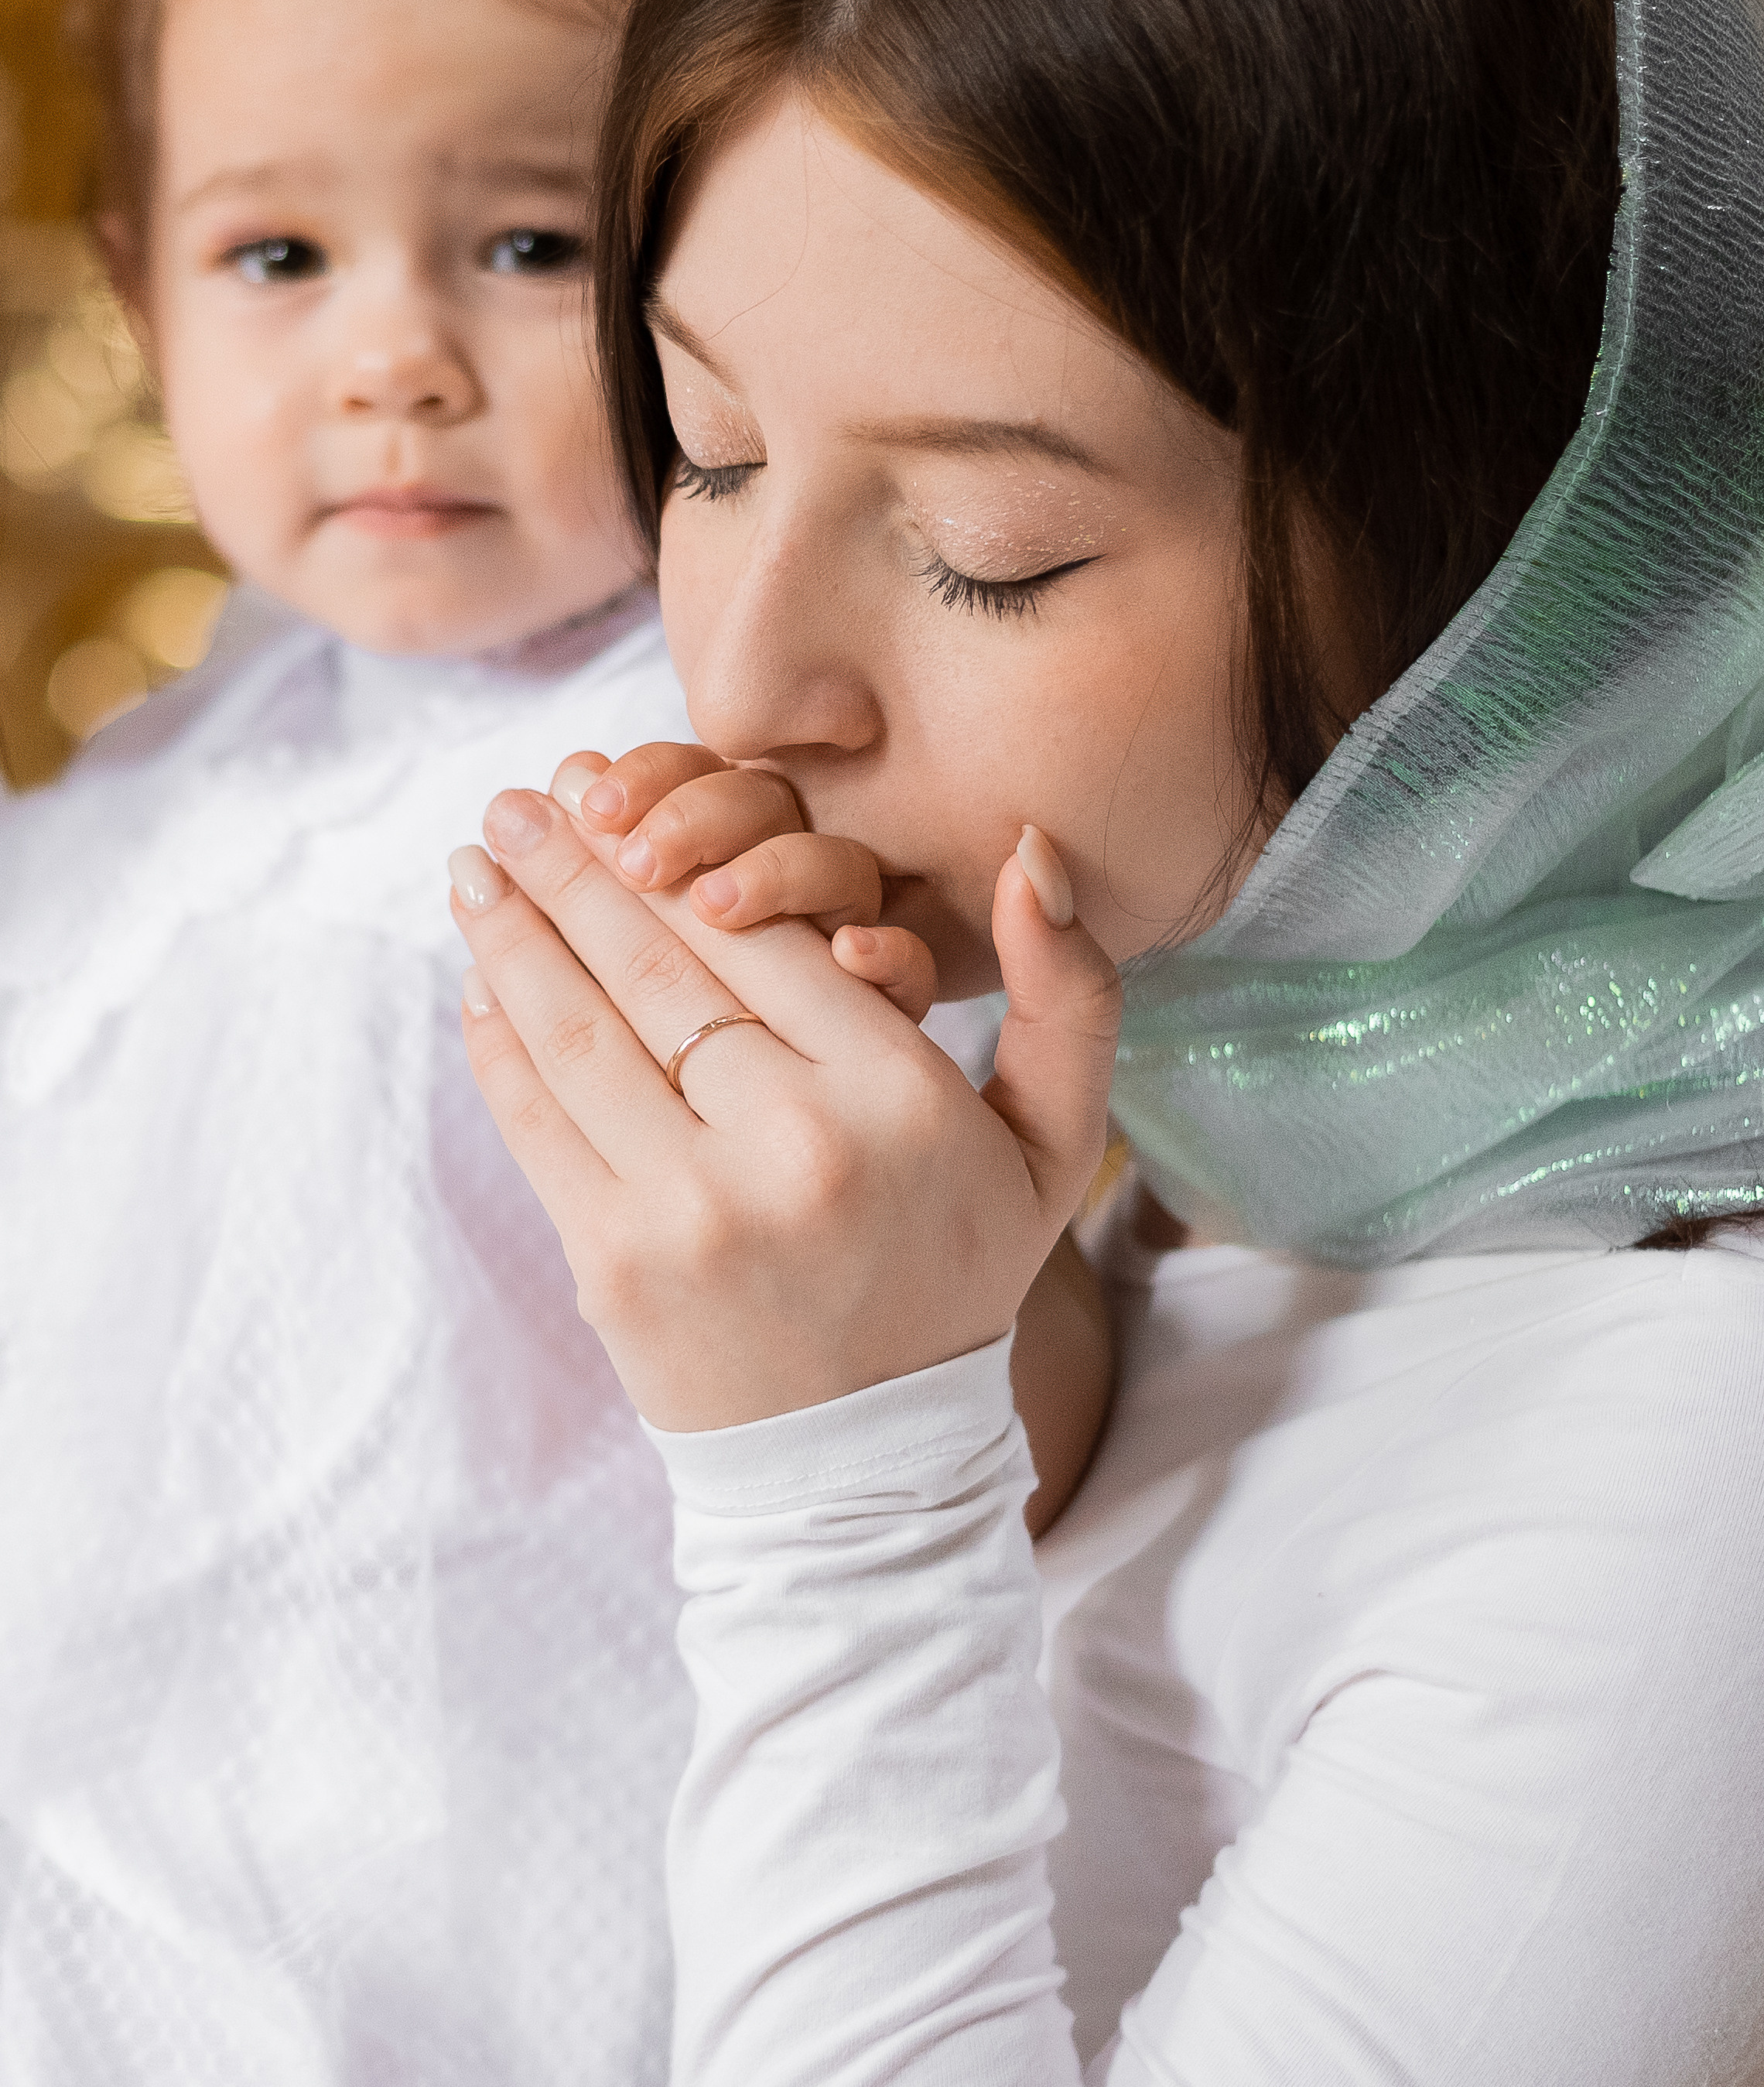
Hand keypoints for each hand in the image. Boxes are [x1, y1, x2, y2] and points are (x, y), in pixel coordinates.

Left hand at [448, 796, 1121, 1431]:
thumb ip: (1066, 994)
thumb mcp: (1052, 1142)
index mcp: (896, 1096)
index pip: (768, 936)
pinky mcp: (613, 1263)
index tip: (615, 789)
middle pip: (658, 968)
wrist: (865, 1462)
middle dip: (571, 870)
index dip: (681, 853)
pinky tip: (480, 977)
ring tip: (474, 865)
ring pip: (581, 1031)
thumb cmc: (956, 1270)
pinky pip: (538, 1121)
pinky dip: (499, 1041)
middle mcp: (792, 1144)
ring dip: (513, 934)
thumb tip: (1031, 849)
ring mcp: (691, 1207)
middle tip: (515, 800)